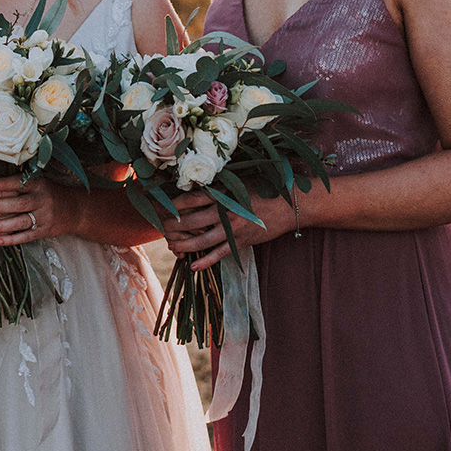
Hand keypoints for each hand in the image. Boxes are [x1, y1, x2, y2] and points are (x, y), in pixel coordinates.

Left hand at [0, 175, 71, 247]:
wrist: (75, 210)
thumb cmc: (51, 193)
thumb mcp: (41, 182)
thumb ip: (22, 182)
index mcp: (39, 185)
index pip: (19, 183)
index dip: (3, 184)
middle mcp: (42, 200)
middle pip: (18, 204)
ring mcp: (44, 217)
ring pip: (20, 222)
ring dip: (1, 225)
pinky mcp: (44, 231)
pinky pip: (26, 236)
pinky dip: (11, 239)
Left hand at [159, 189, 294, 270]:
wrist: (289, 205)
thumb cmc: (262, 190)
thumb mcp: (238, 184)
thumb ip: (218, 188)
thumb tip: (195, 188)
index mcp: (222, 195)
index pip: (191, 200)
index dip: (173, 205)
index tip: (161, 206)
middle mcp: (225, 212)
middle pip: (191, 222)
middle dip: (174, 226)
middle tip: (162, 229)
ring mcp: (233, 229)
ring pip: (202, 241)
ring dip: (184, 245)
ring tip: (172, 247)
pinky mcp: (242, 242)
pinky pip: (220, 254)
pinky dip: (206, 261)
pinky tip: (193, 266)